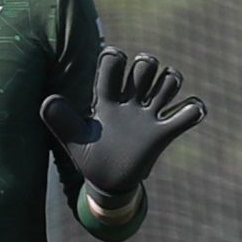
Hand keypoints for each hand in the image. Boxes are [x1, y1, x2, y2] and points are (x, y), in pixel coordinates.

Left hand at [38, 47, 206, 202]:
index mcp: (107, 99)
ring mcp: (149, 116)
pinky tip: (191, 112)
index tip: (112, 67)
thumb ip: (60, 120)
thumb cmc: (90, 156)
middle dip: (145, 66)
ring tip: (159, 102)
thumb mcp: (73, 140)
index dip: (114, 59)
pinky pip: (186, 115)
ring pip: (169, 81)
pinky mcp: (163, 134)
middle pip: (145, 65)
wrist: (108, 182)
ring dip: (169, 83)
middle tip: (137, 89)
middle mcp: (130, 102)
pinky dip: (193, 110)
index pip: (113, 64)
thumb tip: (48, 100)